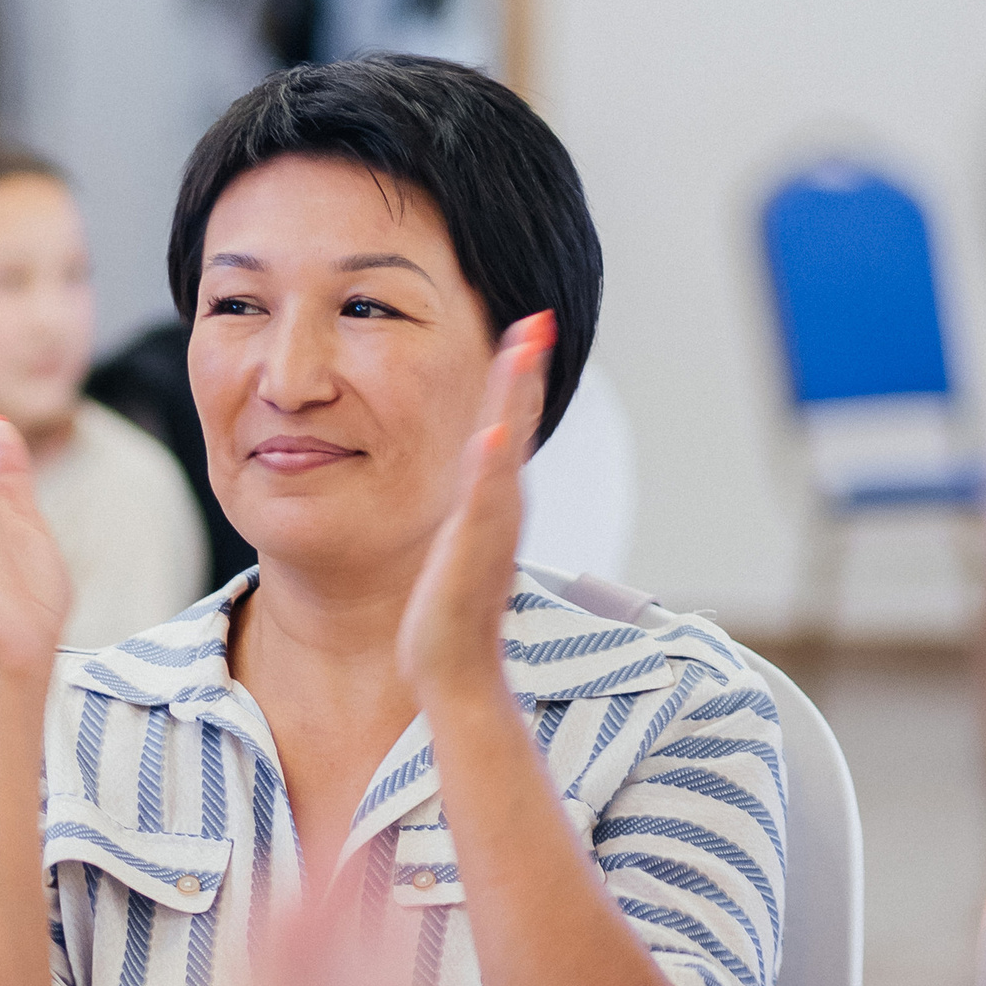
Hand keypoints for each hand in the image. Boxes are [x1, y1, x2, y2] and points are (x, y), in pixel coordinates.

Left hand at [396, 314, 551, 712]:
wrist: (451, 668)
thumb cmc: (447, 607)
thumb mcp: (460, 539)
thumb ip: (470, 505)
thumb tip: (473, 475)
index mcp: (494, 497)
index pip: (509, 423)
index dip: (518, 376)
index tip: (525, 325)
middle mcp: (503, 504)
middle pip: (520, 424)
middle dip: (528, 369)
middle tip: (537, 317)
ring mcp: (492, 526)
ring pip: (507, 451)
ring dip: (516, 399)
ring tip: (523, 349)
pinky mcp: (473, 553)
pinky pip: (485, 502)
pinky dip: (492, 466)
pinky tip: (492, 432)